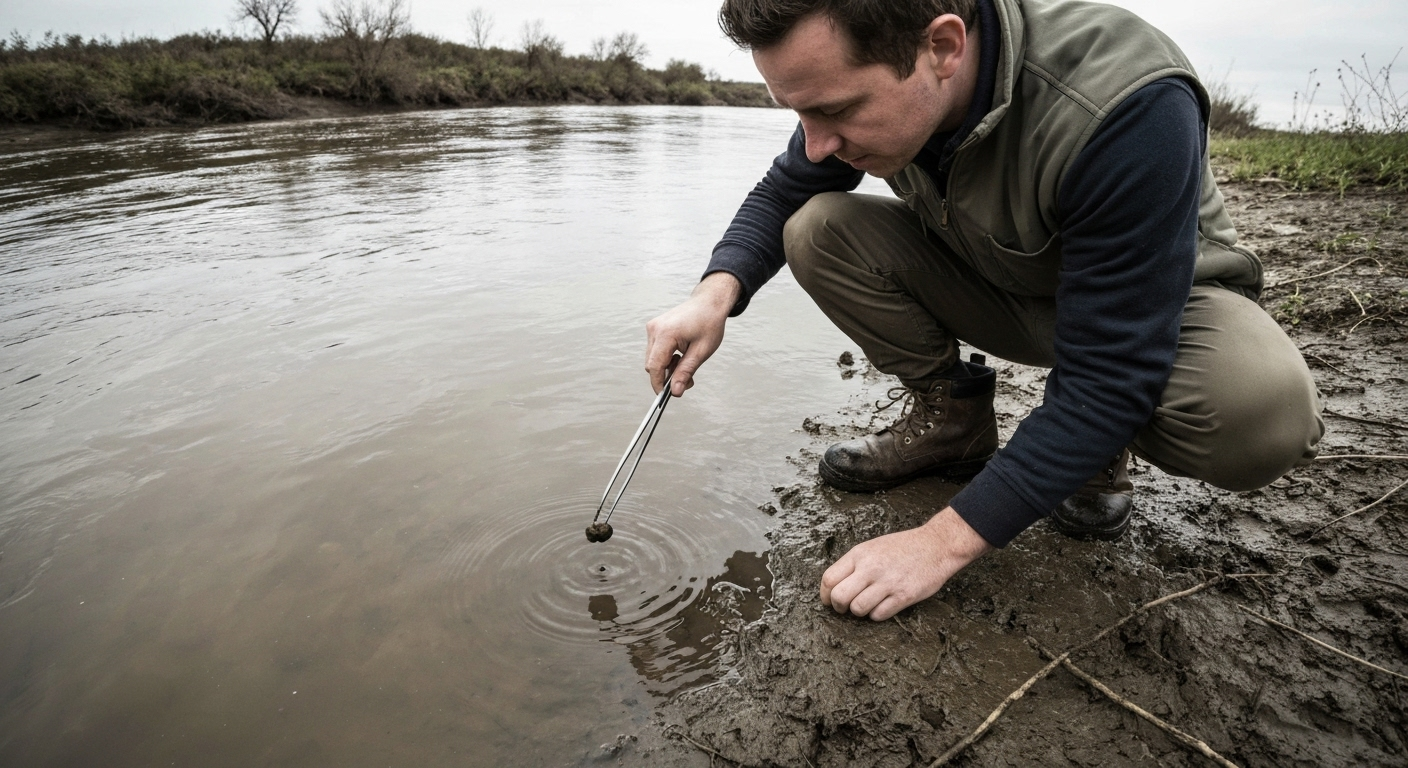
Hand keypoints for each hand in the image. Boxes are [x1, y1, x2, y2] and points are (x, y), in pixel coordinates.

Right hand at [644, 272, 740, 396]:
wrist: (709, 302)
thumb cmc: (709, 323)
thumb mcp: (701, 351)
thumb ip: (686, 372)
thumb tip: (675, 392)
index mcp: (666, 333)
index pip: (654, 367)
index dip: (658, 384)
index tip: (665, 396)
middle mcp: (655, 329)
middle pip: (651, 364)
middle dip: (666, 376)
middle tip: (688, 379)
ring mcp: (653, 327)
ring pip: (653, 359)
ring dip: (667, 367)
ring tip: (687, 362)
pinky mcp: (654, 328)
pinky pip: (655, 350)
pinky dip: (666, 357)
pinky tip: (681, 353)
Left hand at [820, 507, 992, 620]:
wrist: (936, 545)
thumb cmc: (903, 547)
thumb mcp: (872, 547)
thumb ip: (853, 564)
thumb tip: (834, 586)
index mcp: (859, 554)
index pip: (829, 579)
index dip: (825, 595)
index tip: (828, 601)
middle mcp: (870, 568)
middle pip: (839, 597)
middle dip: (839, 607)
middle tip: (845, 608)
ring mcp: (887, 582)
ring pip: (858, 609)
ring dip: (859, 612)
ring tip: (867, 606)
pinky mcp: (903, 595)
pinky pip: (879, 615)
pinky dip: (877, 614)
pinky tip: (883, 606)